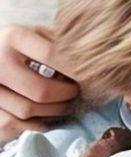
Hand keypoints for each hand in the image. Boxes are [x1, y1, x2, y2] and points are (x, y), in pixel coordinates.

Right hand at [0, 26, 78, 141]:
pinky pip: (15, 124)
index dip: (75, 68)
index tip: (89, 74)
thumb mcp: (36, 31)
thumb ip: (58, 40)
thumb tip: (91, 55)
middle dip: (66, 94)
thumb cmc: (19, 44)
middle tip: (77, 91)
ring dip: (54, 110)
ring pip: (29, 110)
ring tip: (66, 103)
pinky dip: (35, 123)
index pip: (52, 55)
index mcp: (13, 37)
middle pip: (41, 90)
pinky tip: (46, 114)